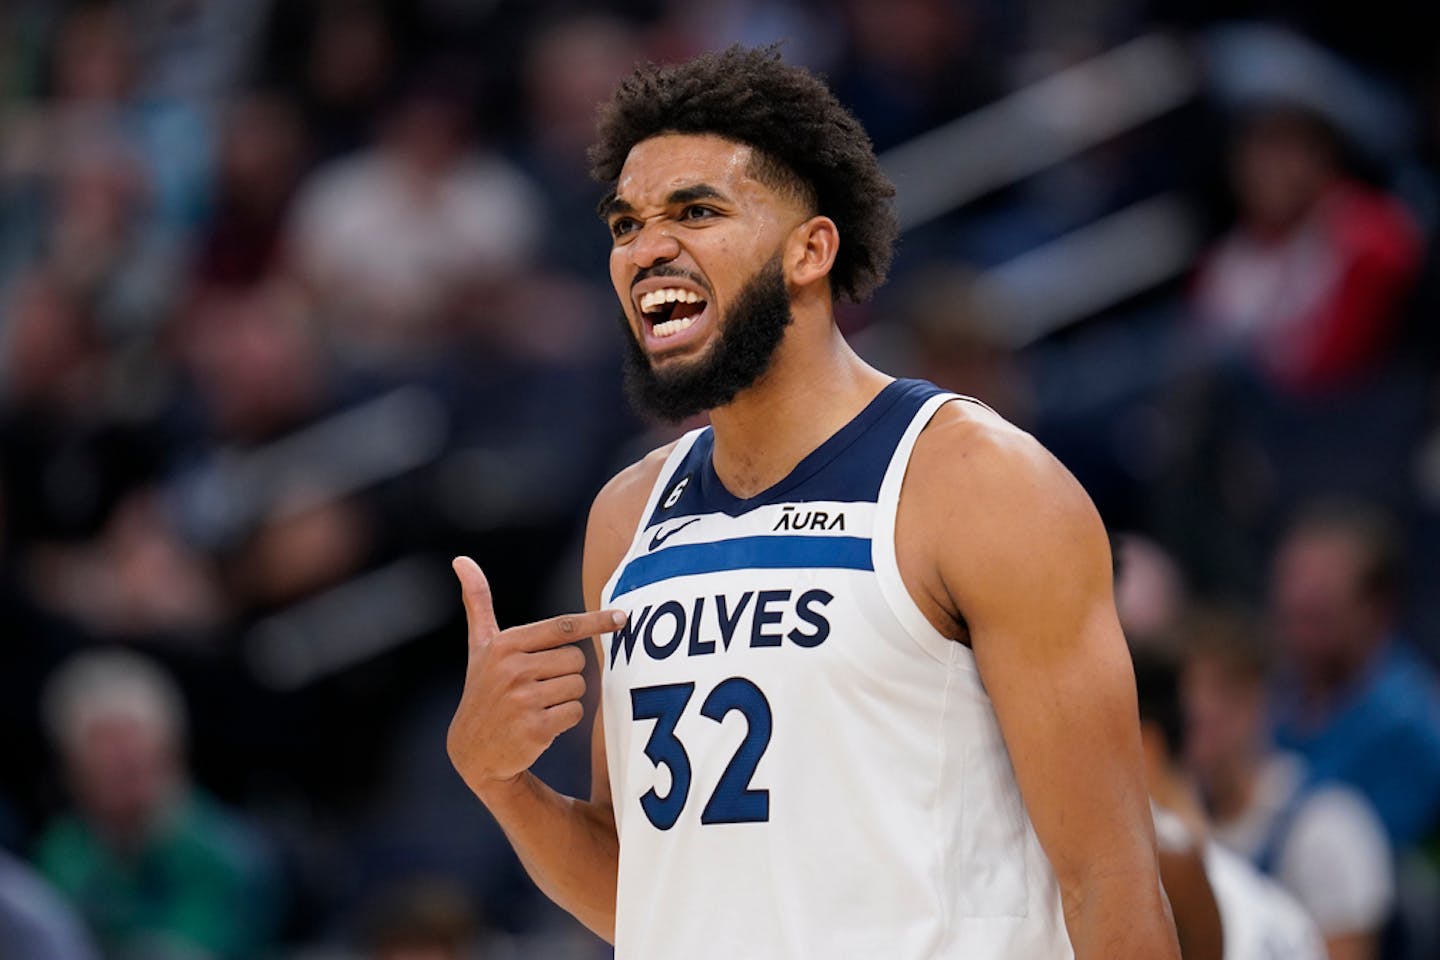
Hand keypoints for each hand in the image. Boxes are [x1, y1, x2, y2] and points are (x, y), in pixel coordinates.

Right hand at [446, 556, 624, 794]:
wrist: (472, 749)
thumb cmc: (483, 689)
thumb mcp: (479, 646)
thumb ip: (478, 602)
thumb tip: (461, 559)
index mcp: (506, 644)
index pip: (563, 627)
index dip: (595, 621)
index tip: (622, 617)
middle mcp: (513, 668)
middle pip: (578, 660)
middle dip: (567, 673)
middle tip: (540, 685)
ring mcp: (523, 699)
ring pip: (579, 687)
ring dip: (567, 697)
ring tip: (538, 705)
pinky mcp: (535, 728)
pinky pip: (575, 713)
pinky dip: (566, 720)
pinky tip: (541, 724)